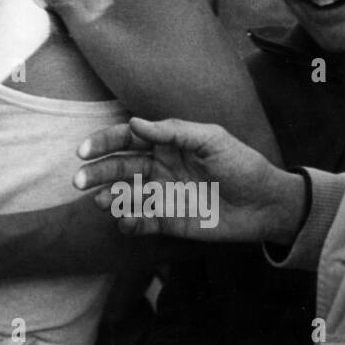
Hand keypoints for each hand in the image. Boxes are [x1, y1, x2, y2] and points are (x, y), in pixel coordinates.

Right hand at [74, 117, 306, 243]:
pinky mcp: (168, 220)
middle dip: (97, 172)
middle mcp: (158, 167)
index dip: (104, 143)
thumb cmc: (242, 165)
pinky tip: (124, 220)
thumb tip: (134, 123)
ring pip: (125, 194)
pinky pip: (141, 221)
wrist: (266, 204)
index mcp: (165, 143)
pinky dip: (129, 221)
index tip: (85, 150)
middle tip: (79, 180)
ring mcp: (161, 194)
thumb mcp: (211, 140)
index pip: (126, 139)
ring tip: (100, 202)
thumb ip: (173, 131)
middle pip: (118, 167)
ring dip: (109, 197)